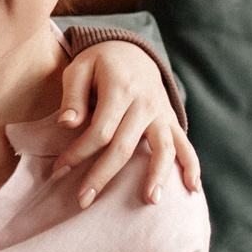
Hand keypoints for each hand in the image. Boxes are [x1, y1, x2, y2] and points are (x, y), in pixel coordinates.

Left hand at [52, 40, 201, 207]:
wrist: (130, 50)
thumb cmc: (98, 63)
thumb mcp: (78, 69)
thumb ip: (72, 96)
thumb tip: (68, 124)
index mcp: (120, 89)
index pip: (99, 131)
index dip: (77, 153)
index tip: (58, 170)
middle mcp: (144, 103)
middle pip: (125, 146)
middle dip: (103, 176)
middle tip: (83, 201)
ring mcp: (161, 113)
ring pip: (163, 148)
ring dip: (157, 176)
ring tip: (150, 201)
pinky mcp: (170, 120)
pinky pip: (185, 145)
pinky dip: (192, 166)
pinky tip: (193, 188)